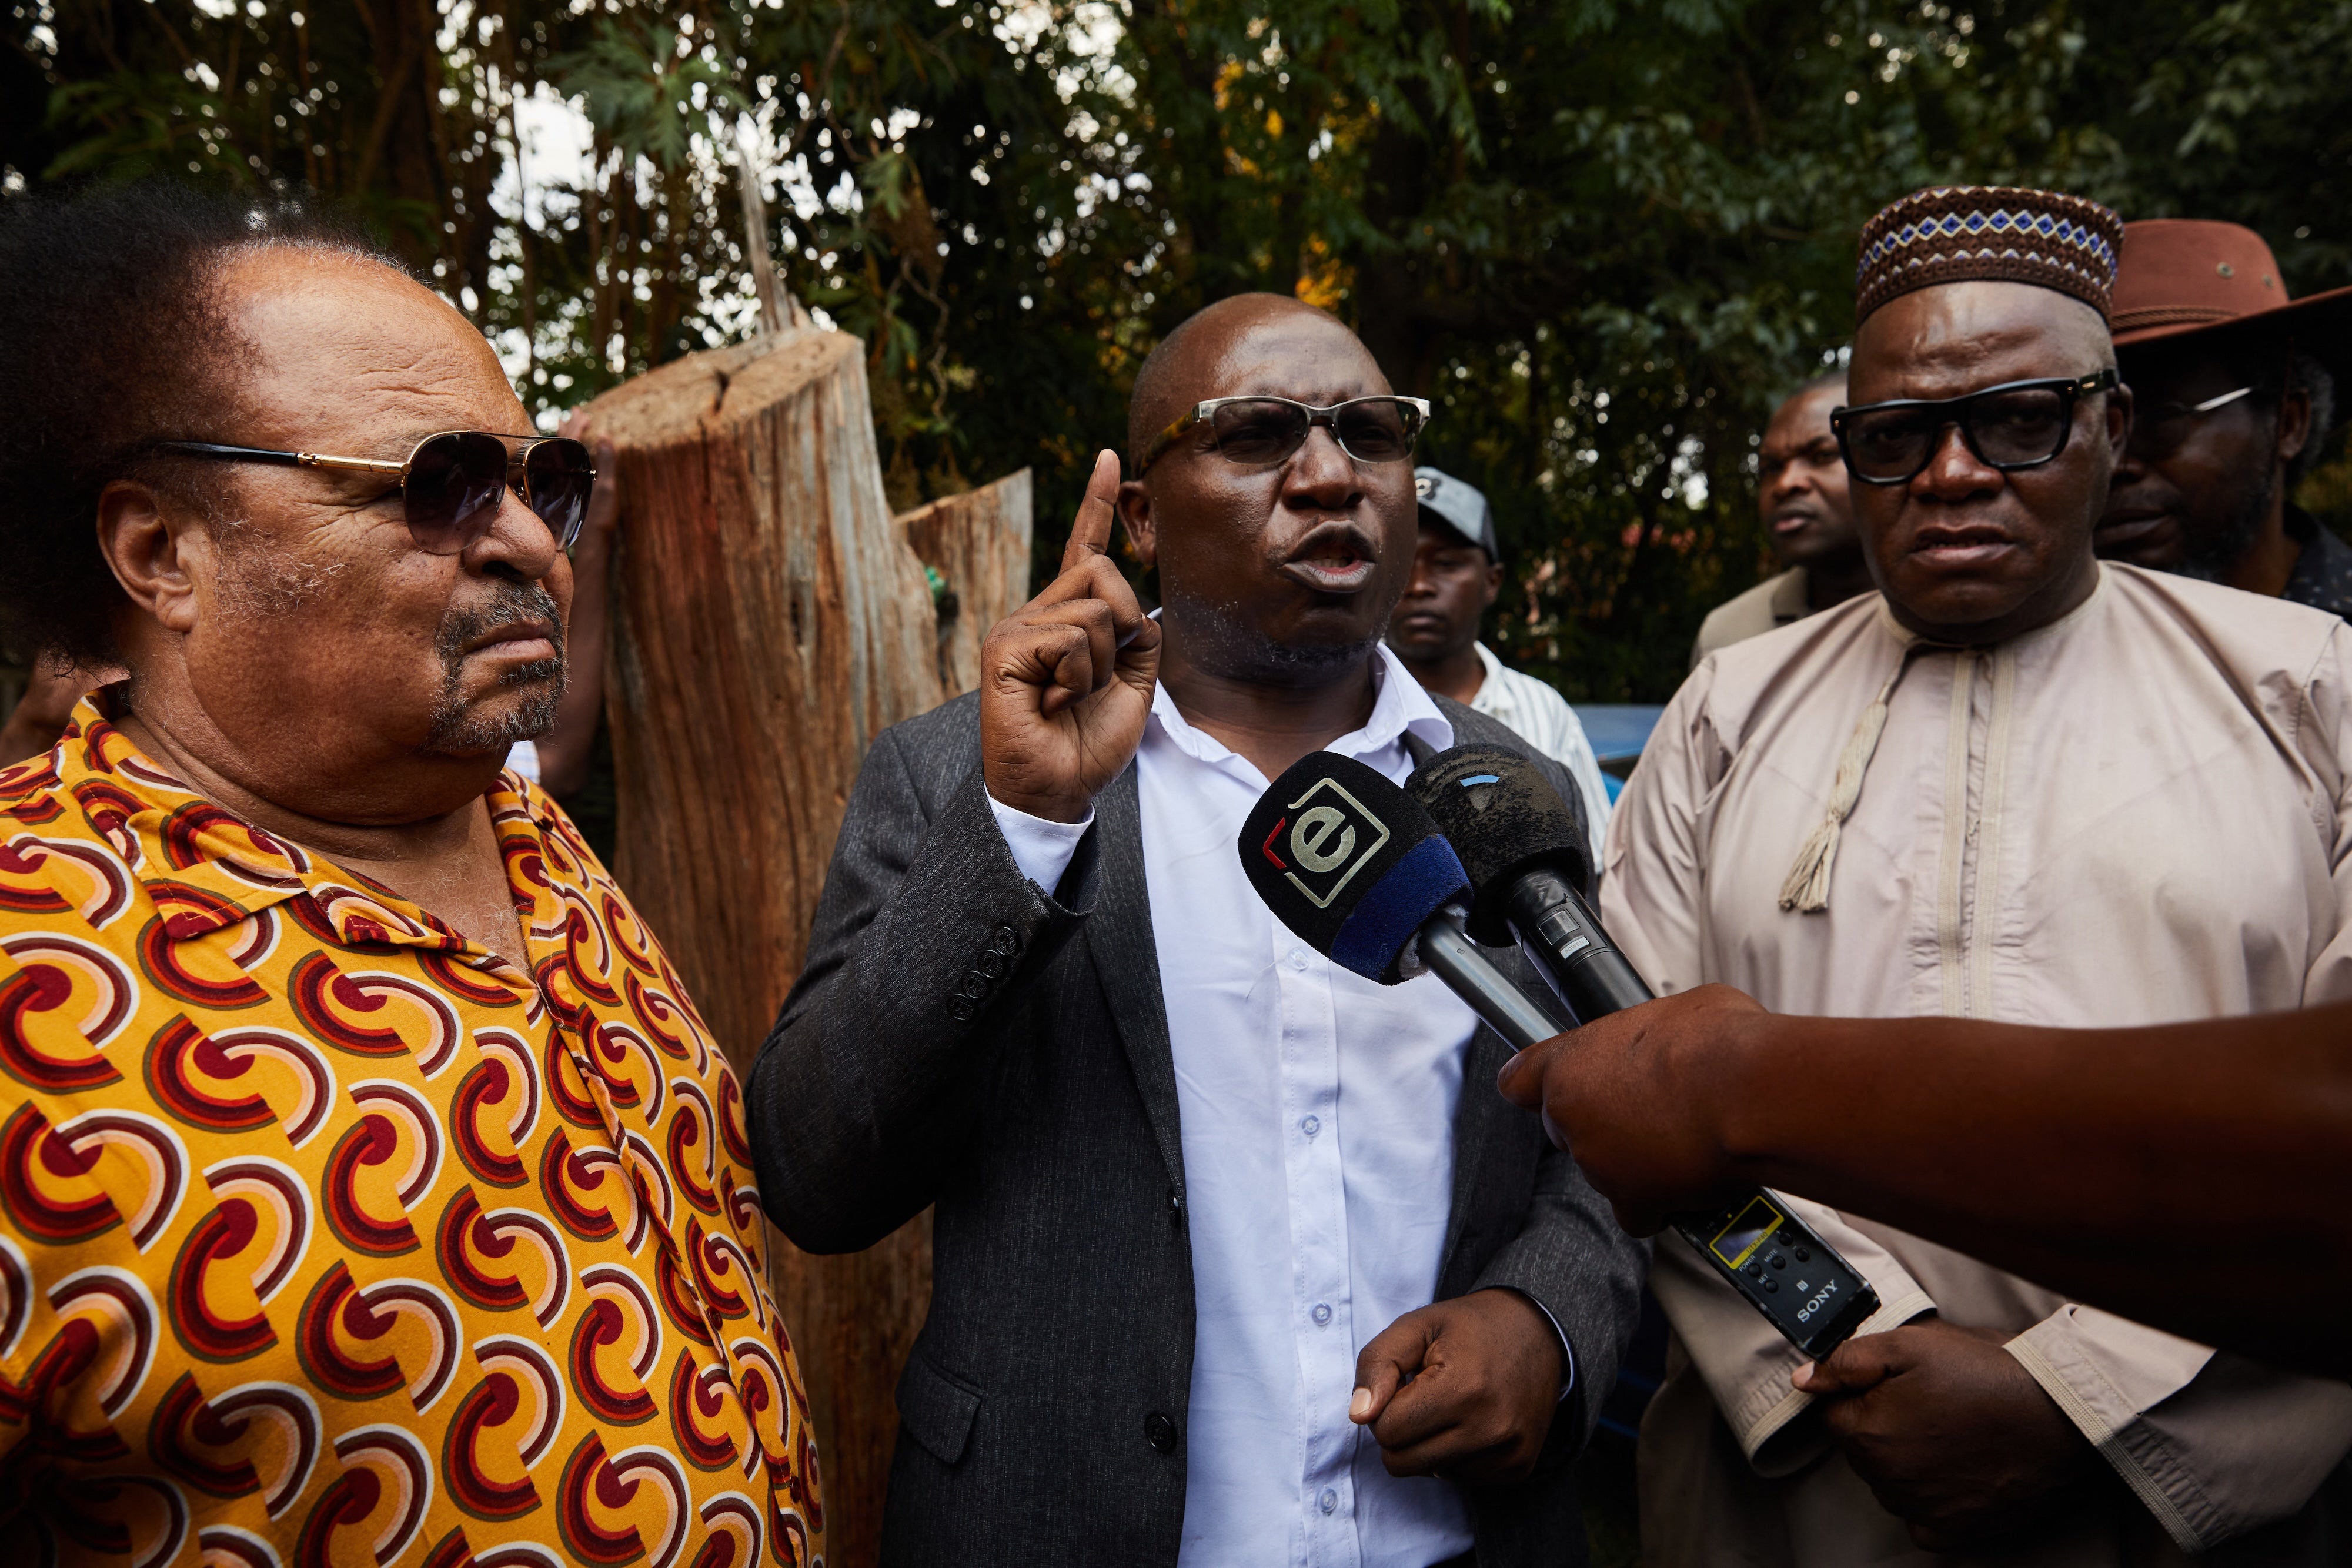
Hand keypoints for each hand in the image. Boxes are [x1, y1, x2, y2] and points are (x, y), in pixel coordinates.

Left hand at [557, 413, 621, 555]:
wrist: (589, 543)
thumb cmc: (600, 518)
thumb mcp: (607, 488)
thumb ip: (607, 461)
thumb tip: (604, 435)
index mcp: (569, 470)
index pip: (571, 441)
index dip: (578, 425)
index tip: (584, 412)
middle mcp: (560, 474)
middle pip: (561, 443)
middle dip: (569, 426)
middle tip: (574, 411)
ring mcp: (558, 483)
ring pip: (556, 453)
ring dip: (562, 437)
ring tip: (564, 423)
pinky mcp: (560, 491)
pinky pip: (556, 463)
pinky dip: (561, 452)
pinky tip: (562, 452)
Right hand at [979, 449, 1160, 822]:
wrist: (1057, 790)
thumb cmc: (1089, 743)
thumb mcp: (1133, 682)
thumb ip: (1139, 635)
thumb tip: (1135, 606)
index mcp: (1065, 619)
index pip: (1082, 550)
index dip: (1096, 503)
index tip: (1110, 457)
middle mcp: (1035, 614)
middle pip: (1103, 572)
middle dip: (1123, 626)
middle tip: (1097, 678)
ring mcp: (1016, 627)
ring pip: (1095, 608)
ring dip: (1101, 664)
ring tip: (1071, 697)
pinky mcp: (1005, 647)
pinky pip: (1072, 638)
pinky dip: (1079, 676)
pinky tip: (1054, 701)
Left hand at [1349, 1289, 1562, 1484]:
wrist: (1538, 1334)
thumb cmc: (1469, 1328)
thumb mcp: (1416, 1327)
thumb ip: (1378, 1364)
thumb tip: (1359, 1416)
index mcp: (1463, 1388)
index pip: (1387, 1431)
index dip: (1385, 1406)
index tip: (1407, 1383)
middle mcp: (1491, 1428)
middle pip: (1402, 1462)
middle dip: (1401, 1431)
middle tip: (1423, 1396)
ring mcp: (1509, 1453)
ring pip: (1429, 1473)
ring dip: (1429, 1444)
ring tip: (1452, 1404)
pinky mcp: (1518, 1468)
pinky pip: (1459, 1478)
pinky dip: (1455, 1453)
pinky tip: (1472, 1420)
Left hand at [1494, 985, 1767, 1233]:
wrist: (1751, 1094)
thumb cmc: (1720, 1044)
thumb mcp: (1676, 1012)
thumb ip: (1647, 1033)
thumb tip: (1673, 1037)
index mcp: (1569, 1064)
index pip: (1518, 1081)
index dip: (1539, 1085)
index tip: (1557, 1087)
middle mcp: (1571, 1117)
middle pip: (1570, 1129)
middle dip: (1604, 1124)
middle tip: (1650, 1111)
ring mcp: (1598, 1164)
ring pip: (1606, 1170)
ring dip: (1635, 1161)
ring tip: (1684, 1138)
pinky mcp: (1632, 1202)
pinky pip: (1636, 1212)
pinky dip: (1659, 1204)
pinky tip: (1687, 1182)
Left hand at [1795, 1319, 2098, 1549]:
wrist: (2059, 1415)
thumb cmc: (1988, 1375)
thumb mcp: (1910, 1345)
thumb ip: (1848, 1361)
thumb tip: (1805, 1379)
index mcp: (1870, 1433)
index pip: (1835, 1416)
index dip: (1860, 1395)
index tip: (1892, 1386)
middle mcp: (1890, 1479)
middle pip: (1862, 1451)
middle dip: (1881, 1426)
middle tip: (1928, 1402)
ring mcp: (1923, 1508)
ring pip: (1890, 1484)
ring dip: (1904, 1462)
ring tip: (1947, 1431)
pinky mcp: (1956, 1529)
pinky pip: (1921, 1520)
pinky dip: (1928, 1500)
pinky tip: (1952, 1471)